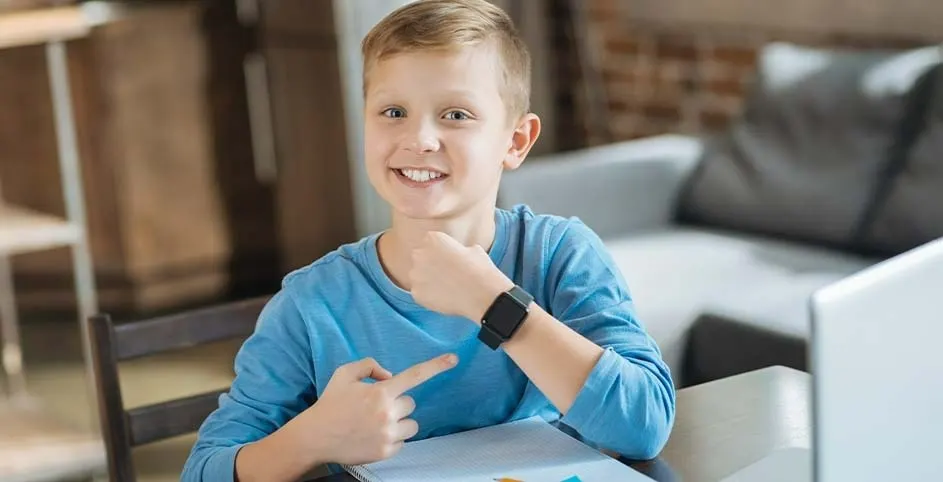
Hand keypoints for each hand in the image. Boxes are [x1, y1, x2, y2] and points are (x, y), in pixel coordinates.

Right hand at [301, 353, 457, 464]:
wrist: (315, 437)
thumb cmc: (330, 403)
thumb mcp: (345, 374)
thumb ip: (370, 366)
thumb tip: (390, 376)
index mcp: (380, 392)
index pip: (415, 376)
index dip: (436, 366)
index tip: (453, 359)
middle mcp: (387, 413)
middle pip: (410, 404)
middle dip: (397, 403)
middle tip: (376, 407)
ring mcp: (387, 435)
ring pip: (411, 424)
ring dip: (398, 422)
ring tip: (375, 423)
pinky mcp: (386, 452)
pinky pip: (402, 442)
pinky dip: (391, 438)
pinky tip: (372, 435)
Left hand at [409, 231, 513, 321]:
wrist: (481, 294)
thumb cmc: (481, 270)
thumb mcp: (474, 249)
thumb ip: (458, 248)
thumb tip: (460, 253)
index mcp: (433, 238)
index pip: (430, 242)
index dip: (440, 252)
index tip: (449, 260)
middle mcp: (420, 254)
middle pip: (420, 258)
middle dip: (429, 265)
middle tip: (446, 275)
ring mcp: (415, 275)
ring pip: (418, 276)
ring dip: (428, 281)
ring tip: (446, 288)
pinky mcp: (416, 293)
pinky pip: (420, 293)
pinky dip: (429, 296)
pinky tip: (444, 298)